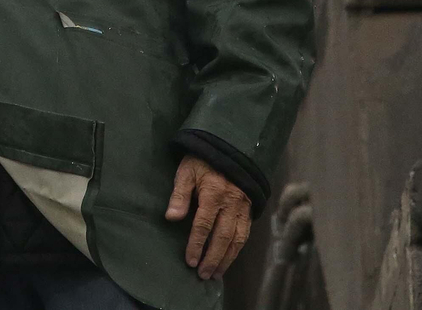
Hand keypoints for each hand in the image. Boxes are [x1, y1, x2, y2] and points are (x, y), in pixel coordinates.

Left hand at [165, 155, 250, 280]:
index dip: (196, 244)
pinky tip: (229, 259)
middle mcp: (231, 202)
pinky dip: (237, 249)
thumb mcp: (186, 171)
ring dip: (226, 258)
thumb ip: (179, 195)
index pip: (204, 225)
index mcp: (214, 193)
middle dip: (213, 258)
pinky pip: (245, 233)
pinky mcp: (249, 209)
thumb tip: (171, 218)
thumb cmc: (202, 159)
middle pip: (222, 237)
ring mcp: (243, 207)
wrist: (229, 147)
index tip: (189, 261)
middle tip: (203, 274)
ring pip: (237, 239)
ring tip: (216, 273)